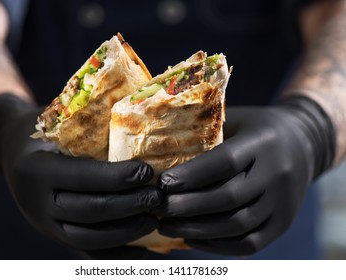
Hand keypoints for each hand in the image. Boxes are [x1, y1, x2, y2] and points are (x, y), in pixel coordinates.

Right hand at [0, 94, 160, 257]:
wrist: (12, 150)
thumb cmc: (43, 131)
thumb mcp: (56, 124)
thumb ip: (86, 127)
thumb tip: (137, 117)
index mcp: (37, 168)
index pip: (82, 177)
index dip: (117, 178)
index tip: (146, 173)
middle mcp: (36, 201)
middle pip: (88, 210)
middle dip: (128, 206)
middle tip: (157, 197)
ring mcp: (43, 223)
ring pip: (88, 238)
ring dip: (126, 232)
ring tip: (153, 219)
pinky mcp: (53, 235)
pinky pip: (86, 253)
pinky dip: (116, 254)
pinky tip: (143, 250)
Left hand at [155, 96, 333, 255]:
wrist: (303, 143)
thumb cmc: (257, 129)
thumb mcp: (237, 119)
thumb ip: (209, 133)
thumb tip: (163, 152)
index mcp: (263, 143)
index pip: (226, 162)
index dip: (191, 175)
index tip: (162, 184)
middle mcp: (277, 174)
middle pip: (229, 198)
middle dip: (187, 207)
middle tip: (158, 208)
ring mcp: (283, 203)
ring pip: (237, 225)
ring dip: (197, 230)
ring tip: (167, 226)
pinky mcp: (283, 223)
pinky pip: (249, 243)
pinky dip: (217, 245)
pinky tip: (192, 237)